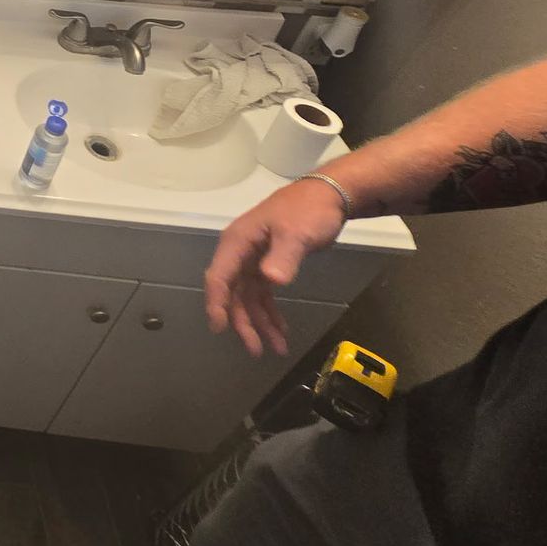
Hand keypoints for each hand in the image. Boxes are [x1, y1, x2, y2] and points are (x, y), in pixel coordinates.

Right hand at [203, 178, 346, 356]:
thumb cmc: (308, 211)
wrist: (329, 196)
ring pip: (248, 297)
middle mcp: (240, 252)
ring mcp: (254, 259)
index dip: (217, 303)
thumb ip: (283, 257)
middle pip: (233, 293)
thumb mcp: (297, 233)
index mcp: (238, 242)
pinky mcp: (269, 263)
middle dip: (243, 322)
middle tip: (257, 350)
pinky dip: (270, 312)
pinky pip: (263, 293)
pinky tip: (280, 329)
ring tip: (276, 348)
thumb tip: (271, 280)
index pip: (219, 276)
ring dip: (260, 322)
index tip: (221, 328)